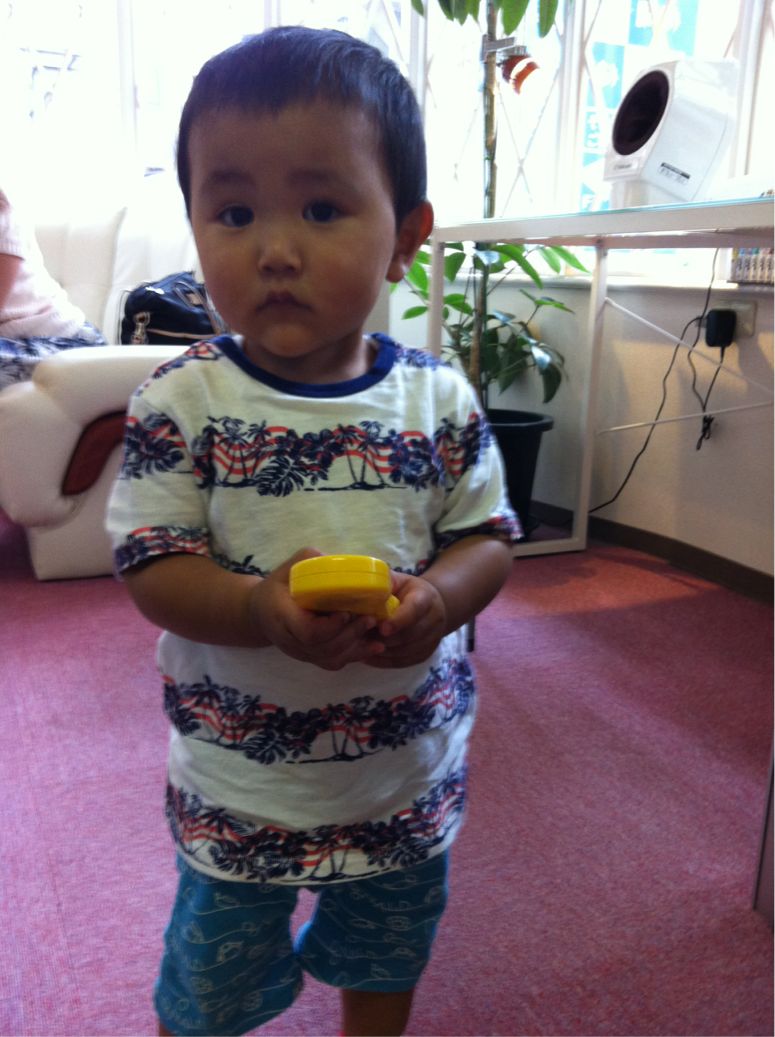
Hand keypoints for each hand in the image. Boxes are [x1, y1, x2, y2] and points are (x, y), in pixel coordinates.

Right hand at [248, 548, 386, 669]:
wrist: (260, 613)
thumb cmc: (278, 587)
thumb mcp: (288, 568)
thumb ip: (310, 561)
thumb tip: (339, 560)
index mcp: (282, 616)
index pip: (308, 631)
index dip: (330, 626)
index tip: (346, 612)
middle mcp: (290, 640)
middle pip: (323, 648)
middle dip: (350, 635)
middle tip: (370, 618)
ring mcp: (300, 653)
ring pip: (330, 659)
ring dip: (356, 648)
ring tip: (376, 632)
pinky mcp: (310, 658)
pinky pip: (332, 663)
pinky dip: (354, 656)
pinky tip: (372, 647)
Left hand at [365, 570, 447, 667]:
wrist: (429, 606)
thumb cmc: (406, 591)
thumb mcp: (397, 581)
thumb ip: (382, 583)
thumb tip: (359, 585)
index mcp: (426, 597)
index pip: (414, 610)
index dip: (398, 621)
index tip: (382, 628)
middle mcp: (434, 619)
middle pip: (409, 635)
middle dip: (384, 638)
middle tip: (361, 637)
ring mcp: (432, 639)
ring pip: (405, 651)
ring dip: (382, 650)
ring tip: (361, 645)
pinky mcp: (425, 654)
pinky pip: (403, 662)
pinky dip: (384, 661)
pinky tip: (368, 656)